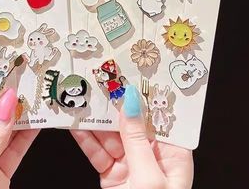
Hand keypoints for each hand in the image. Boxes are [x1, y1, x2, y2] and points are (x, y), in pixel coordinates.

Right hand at [71, 85, 192, 188]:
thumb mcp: (148, 175)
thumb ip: (135, 137)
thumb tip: (131, 102)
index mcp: (172, 154)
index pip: (158, 116)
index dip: (144, 94)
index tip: (129, 73)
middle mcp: (151, 156)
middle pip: (130, 122)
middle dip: (113, 104)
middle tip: (98, 82)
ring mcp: (130, 164)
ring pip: (110, 134)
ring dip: (95, 118)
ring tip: (82, 97)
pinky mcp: (112, 173)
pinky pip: (97, 150)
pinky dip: (85, 137)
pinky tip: (76, 123)